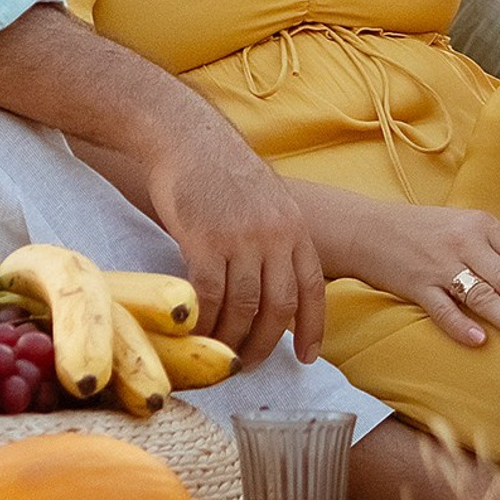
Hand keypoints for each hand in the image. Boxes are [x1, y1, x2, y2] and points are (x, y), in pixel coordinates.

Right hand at [143, 121, 324, 368]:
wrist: (187, 137)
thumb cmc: (221, 168)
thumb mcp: (267, 199)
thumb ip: (275, 237)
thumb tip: (274, 282)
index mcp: (294, 227)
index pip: (312, 288)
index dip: (312, 327)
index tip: (305, 355)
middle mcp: (274, 235)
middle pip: (278, 306)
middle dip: (265, 343)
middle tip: (249, 362)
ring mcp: (240, 239)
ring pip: (243, 307)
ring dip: (232, 338)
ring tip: (222, 352)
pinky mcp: (204, 241)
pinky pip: (210, 295)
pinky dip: (205, 319)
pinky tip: (198, 329)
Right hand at [329, 200, 499, 350]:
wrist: (365, 229)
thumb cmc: (420, 231)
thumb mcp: (461, 226)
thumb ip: (495, 248)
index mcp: (481, 225)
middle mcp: (464, 241)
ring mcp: (440, 264)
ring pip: (483, 295)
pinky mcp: (417, 284)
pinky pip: (443, 308)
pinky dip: (461, 325)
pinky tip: (478, 340)